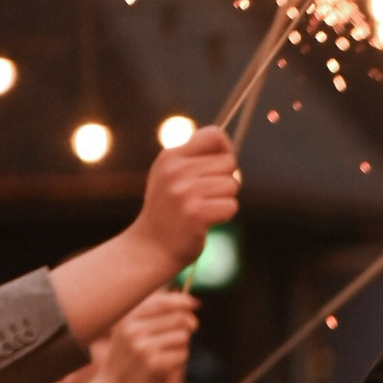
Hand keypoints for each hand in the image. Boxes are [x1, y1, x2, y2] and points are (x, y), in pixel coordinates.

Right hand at [97, 290, 197, 382]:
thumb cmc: (128, 361)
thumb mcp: (130, 334)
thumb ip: (153, 317)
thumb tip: (189, 303)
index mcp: (128, 320)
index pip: (161, 303)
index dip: (181, 301)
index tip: (194, 304)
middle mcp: (135, 331)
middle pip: (178, 318)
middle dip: (186, 327)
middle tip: (183, 335)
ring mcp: (144, 347)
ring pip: (183, 337)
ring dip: (182, 346)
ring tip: (166, 355)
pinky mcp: (155, 364)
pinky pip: (182, 354)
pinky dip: (180, 360)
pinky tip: (166, 367)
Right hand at [135, 128, 239, 275]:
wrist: (150, 247)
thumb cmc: (168, 211)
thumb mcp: (170, 177)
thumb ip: (193, 160)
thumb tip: (228, 150)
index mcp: (170, 156)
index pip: (214, 135)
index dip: (225, 149)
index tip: (222, 165)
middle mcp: (176, 170)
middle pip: (229, 162)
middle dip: (225, 180)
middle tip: (207, 196)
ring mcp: (184, 192)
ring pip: (232, 185)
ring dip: (224, 200)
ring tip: (203, 209)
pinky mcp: (196, 214)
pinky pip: (230, 206)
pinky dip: (224, 215)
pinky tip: (206, 221)